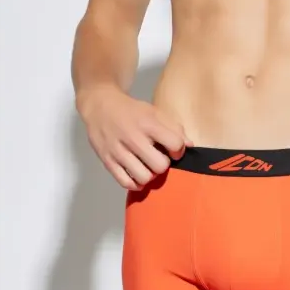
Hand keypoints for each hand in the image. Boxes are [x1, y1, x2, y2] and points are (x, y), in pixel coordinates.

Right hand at [78, 84, 192, 189]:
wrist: (100, 106)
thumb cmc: (132, 111)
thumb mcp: (155, 112)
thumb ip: (174, 128)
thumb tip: (190, 146)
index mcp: (148, 124)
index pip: (175, 144)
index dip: (178, 150)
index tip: (173, 149)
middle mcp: (133, 138)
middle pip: (160, 166)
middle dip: (163, 164)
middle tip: (158, 158)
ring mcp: (118, 151)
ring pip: (143, 177)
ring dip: (149, 175)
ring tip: (147, 167)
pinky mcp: (107, 161)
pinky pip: (125, 183)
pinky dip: (135, 184)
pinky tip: (137, 175)